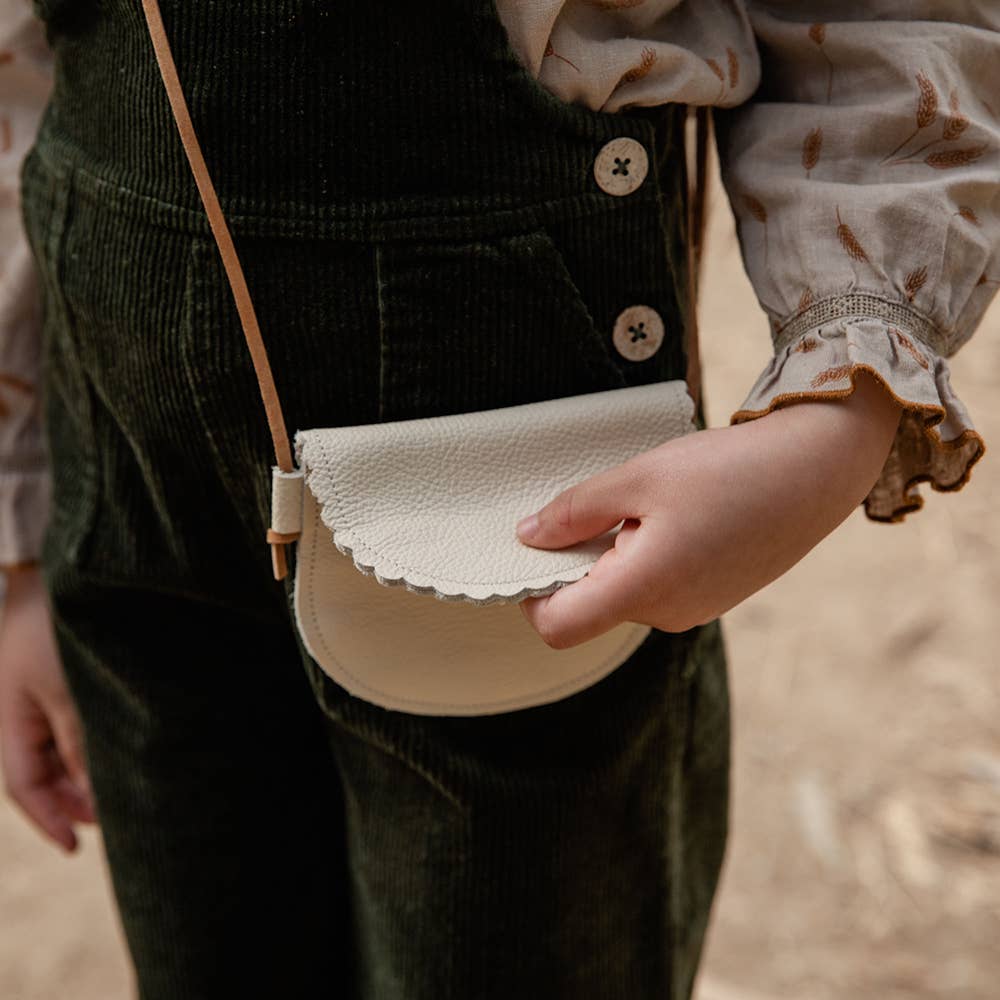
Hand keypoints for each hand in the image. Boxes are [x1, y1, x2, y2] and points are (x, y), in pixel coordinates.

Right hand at [0, 564, 95, 851]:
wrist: (68, 567)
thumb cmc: (61, 624)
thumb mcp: (71, 689)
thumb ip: (80, 741)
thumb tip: (92, 791)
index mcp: (8, 716)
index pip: (24, 784)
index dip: (50, 817)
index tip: (77, 846)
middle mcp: (20, 707)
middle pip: (43, 770)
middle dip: (75, 798)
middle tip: (115, 818)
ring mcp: (41, 689)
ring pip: (62, 746)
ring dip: (87, 771)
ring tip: (124, 790)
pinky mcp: (65, 671)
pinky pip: (74, 720)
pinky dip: (94, 741)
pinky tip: (121, 748)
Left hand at [516, 370, 903, 647]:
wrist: (817, 470)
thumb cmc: (732, 470)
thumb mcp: (639, 477)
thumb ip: (576, 511)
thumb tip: (529, 536)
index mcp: (645, 588)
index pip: (558, 628)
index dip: (532, 596)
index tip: (537, 554)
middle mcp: (669, 614)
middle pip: (592, 606)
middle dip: (583, 562)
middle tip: (608, 506)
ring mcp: (695, 610)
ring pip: (627, 594)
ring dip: (619, 556)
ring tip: (653, 506)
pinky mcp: (713, 598)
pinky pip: (659, 588)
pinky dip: (649, 558)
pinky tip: (677, 516)